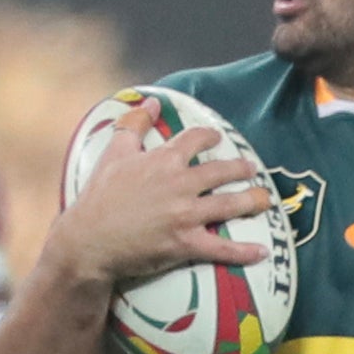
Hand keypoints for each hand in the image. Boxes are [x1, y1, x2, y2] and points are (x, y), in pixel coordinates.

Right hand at [44, 114, 268, 289]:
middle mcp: (179, 184)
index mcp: (163, 161)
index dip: (210, 137)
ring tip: (265, 200)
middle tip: (252, 169)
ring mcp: (184, 215)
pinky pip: (221, 248)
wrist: (88, 239)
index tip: (218, 138)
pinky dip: (243, 252)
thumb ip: (134, 124)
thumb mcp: (113, 154)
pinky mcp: (185, 243)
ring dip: (252, 202)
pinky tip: (262, 252)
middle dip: (241, 169)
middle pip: (221, 172)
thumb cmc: (98, 197)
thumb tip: (151, 101)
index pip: (195, 140)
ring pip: (229, 205)